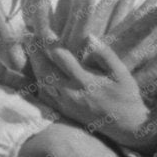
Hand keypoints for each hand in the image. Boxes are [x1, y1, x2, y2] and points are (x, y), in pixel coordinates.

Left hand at [29, 35, 156, 150]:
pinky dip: (39, 83)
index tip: (43, 30)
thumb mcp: (121, 73)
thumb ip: (105, 55)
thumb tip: (89, 37)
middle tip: (29, 38)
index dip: (50, 43)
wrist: (127, 126)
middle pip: (46, 71)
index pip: (62, 59)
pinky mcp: (65, 111)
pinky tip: (38, 72)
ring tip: (31, 51)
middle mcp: (72, 94)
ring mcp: (66, 104)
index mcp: (86, 82)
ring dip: (35, 66)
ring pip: (43, 84)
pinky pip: (46, 96)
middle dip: (36, 54)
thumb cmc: (126, 96)